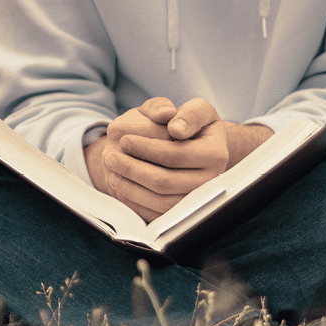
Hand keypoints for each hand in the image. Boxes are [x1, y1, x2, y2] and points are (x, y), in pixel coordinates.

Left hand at [88, 98, 229, 222]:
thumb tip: (175, 126)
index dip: (146, 147)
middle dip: (132, 169)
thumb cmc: (191, 125)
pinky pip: (158, 216)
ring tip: (113, 171)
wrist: (196, 147)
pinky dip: (136, 203)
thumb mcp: (195, 109)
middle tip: (110, 157)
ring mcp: (197, 199)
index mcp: (215, 153)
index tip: (123, 139)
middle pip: (165, 181)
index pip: (175, 154)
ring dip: (130, 187)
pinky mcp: (183, 212)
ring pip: (160, 202)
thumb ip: (188, 113)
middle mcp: (211, 180)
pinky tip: (121, 186)